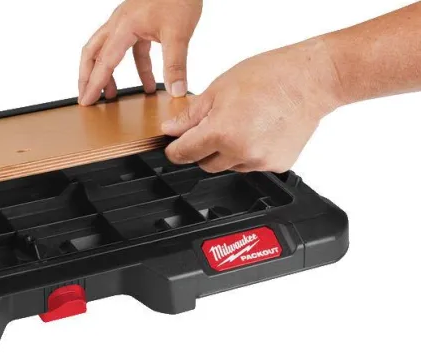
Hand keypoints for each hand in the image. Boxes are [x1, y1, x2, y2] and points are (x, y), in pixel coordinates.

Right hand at [78, 0, 202, 104]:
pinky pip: (131, 49)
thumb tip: (175, 90)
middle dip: (88, 77)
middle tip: (87, 98)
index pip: (104, 61)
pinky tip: (149, 82)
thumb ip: (175, 64)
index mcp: (123, 26)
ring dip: (108, 73)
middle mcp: (119, 23)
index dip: (94, 84)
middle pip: (92, 53)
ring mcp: (127, 22)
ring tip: (112, 94)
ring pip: (107, 50)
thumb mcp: (178, 33)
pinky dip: (137, 67)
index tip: (86, 101)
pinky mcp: (139, 22)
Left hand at [162, 38, 342, 172]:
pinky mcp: (277, 165)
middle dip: (202, 149)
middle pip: (205, 164)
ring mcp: (261, 162)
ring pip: (229, 166)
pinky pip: (252, 165)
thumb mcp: (218, 89)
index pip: (184, 153)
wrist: (311, 80)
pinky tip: (259, 131)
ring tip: (242, 123)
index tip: (173, 147)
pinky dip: (250, 153)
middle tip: (214, 125)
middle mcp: (240, 153)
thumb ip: (191, 115)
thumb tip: (170, 130)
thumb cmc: (269, 77)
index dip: (175, 150)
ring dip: (227, 152)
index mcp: (221, 133)